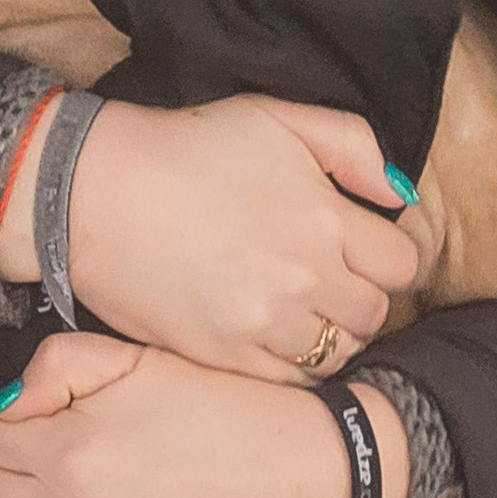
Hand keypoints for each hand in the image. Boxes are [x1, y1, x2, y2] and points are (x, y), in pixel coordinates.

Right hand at [0, 94, 431, 381]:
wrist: (94, 192)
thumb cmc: (186, 148)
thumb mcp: (277, 117)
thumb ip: (354, 146)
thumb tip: (400, 196)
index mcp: (325, 217)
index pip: (402, 264)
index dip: (385, 256)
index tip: (357, 249)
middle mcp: (305, 276)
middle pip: (374, 314)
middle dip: (359, 296)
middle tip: (326, 280)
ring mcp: (265, 322)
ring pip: (337, 353)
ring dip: (327, 333)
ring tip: (297, 308)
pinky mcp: (227, 357)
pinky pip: (291, 380)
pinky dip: (291, 362)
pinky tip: (269, 333)